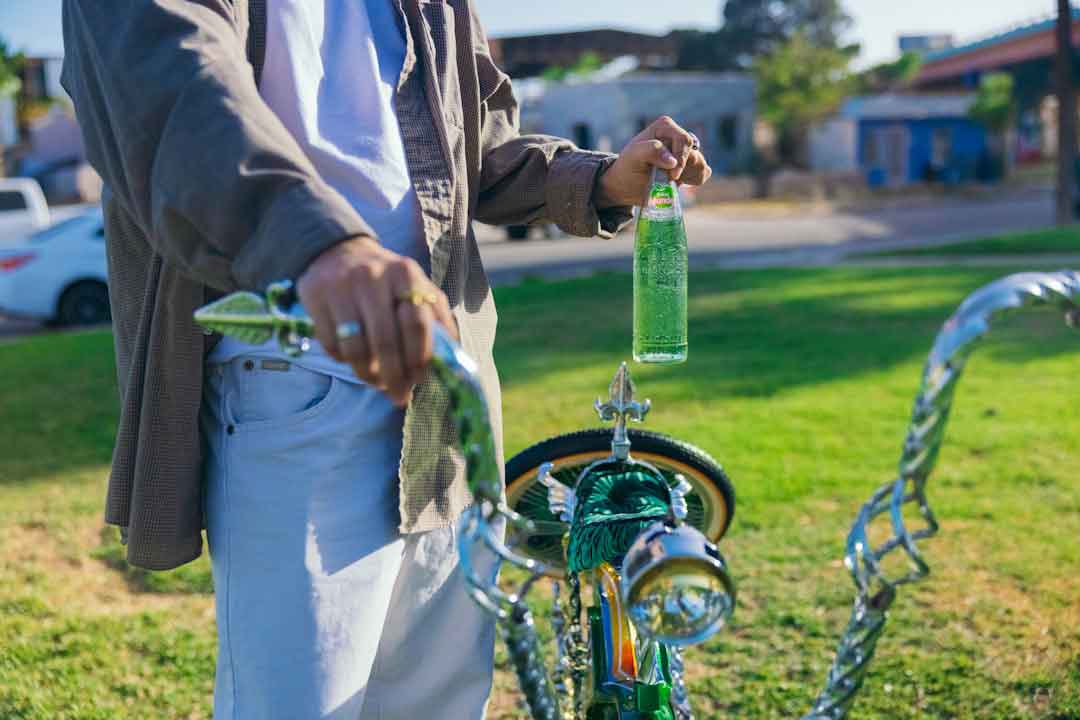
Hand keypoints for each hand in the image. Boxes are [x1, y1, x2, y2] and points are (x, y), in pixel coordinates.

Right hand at [296, 236, 456, 406]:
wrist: (340, 253)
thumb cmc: (387, 281)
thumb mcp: (416, 288)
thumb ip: (436, 319)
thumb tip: (451, 363)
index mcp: (406, 274)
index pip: (417, 324)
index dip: (420, 359)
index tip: (420, 380)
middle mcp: (373, 276)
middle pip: (385, 341)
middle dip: (394, 377)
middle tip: (398, 396)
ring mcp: (341, 286)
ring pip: (355, 348)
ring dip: (367, 374)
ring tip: (375, 381)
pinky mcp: (315, 297)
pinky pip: (331, 344)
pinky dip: (344, 360)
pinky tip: (353, 358)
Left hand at [596, 116, 712, 207]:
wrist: (626, 184)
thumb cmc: (628, 166)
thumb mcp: (633, 156)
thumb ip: (651, 151)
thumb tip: (672, 161)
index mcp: (665, 127)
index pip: (684, 140)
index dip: (681, 159)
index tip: (672, 176)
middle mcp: (677, 137)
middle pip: (695, 154)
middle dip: (683, 171)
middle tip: (667, 180)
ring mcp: (685, 152)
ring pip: (701, 164)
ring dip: (688, 177)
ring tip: (669, 181)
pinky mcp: (689, 166)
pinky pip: (704, 172)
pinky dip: (695, 180)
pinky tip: (679, 183)